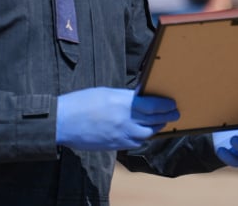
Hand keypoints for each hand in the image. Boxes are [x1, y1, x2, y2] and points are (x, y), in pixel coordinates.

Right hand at [56, 87, 179, 150]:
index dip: (165, 106)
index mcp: (122, 103)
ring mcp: (119, 135)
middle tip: (174, 114)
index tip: (172, 104)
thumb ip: (125, 97)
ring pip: (146, 135)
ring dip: (155, 129)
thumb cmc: (82, 102)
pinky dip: (142, 138)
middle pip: (153, 121)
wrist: (63, 122)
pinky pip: (134, 143)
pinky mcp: (114, 145)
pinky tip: (144, 133)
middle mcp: (124, 120)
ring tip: (161, 123)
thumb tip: (139, 98)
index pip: (152, 106)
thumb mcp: (106, 92)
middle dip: (165, 118)